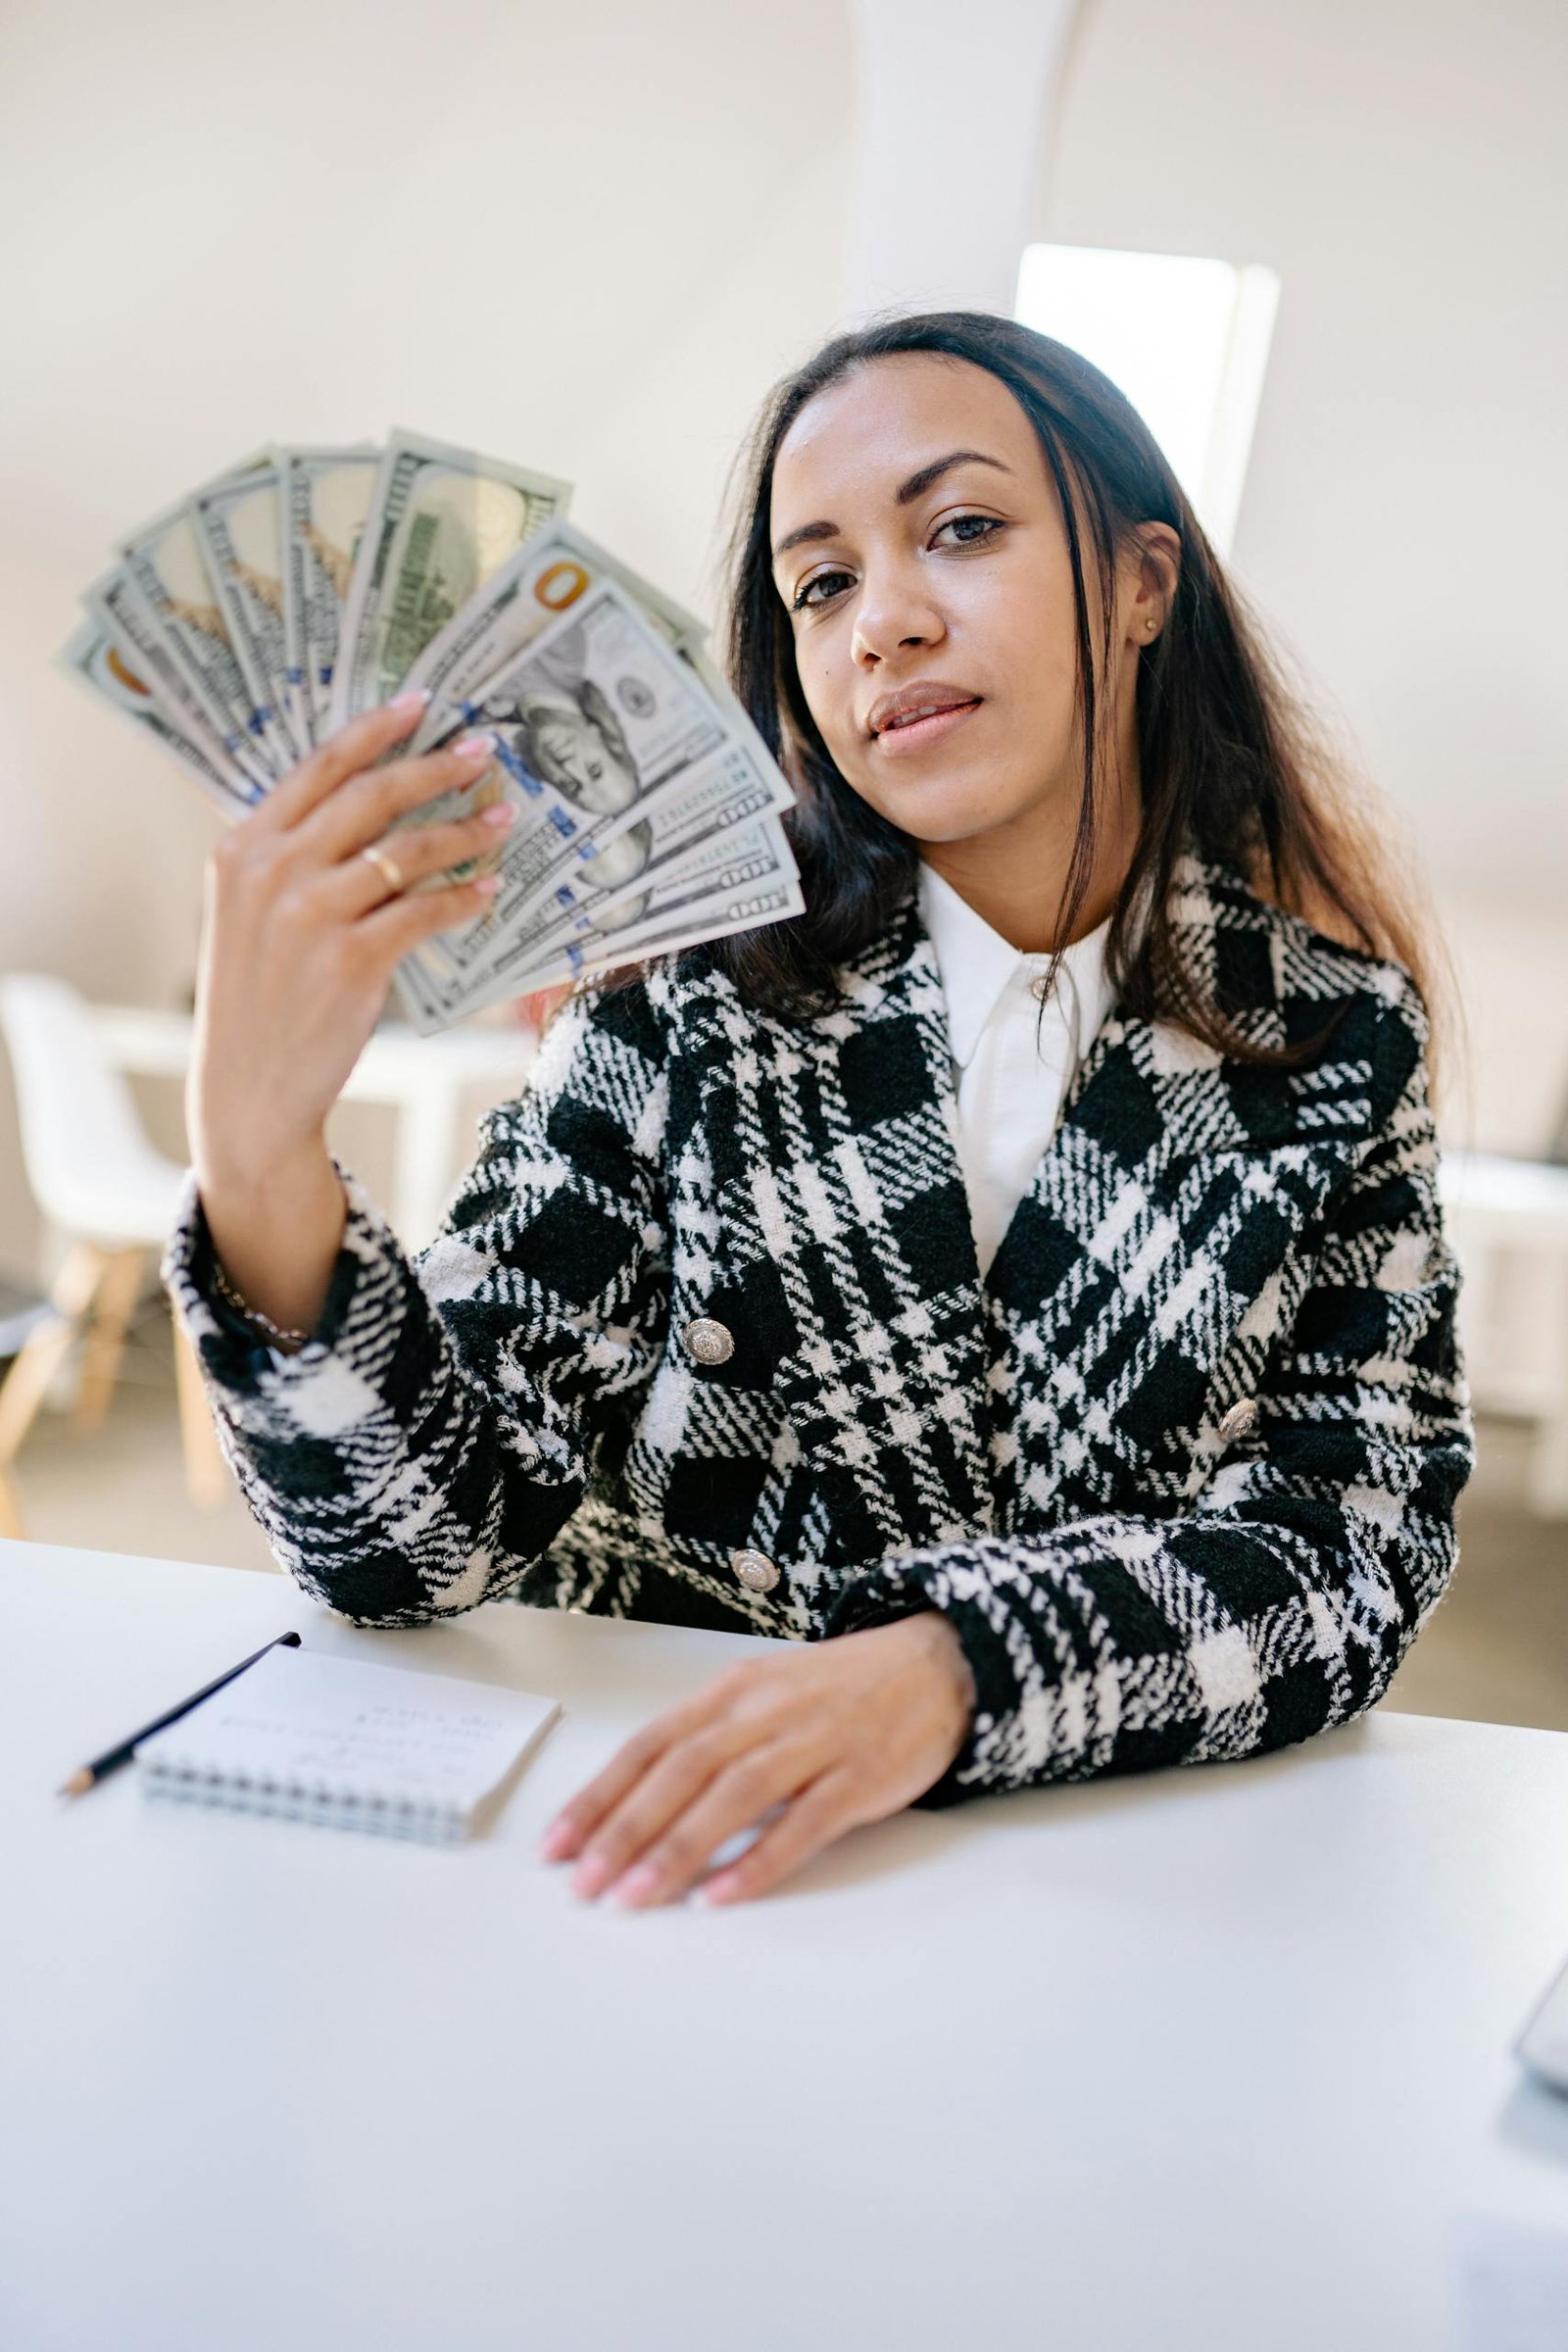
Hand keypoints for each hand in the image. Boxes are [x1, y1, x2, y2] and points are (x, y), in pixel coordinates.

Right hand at [189, 691, 510, 1197]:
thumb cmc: (258, 999)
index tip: (421, 704)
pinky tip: (489, 890)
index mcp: (241, 849)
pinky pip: (426, 911)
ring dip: (465, 830)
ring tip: (503, 819)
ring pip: (408, 850)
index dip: (375, 731)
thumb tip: (368, 808)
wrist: (248, 1088)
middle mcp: (272, 872)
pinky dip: (464, 897)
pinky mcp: (352, 960)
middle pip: (371, 795)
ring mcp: (311, 915)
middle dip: (435, 766)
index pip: (318, 769)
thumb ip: (289, 859)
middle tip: (482, 751)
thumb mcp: (247, 915)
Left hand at [538, 1612, 976, 1908]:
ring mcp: (815, 1740)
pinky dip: (759, 1860)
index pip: (649, 1744)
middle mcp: (766, 1710)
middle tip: (584, 1885)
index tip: (557, 1846)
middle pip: (680, 1770)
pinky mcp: (861, 1773)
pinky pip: (803, 1822)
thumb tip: (639, 1804)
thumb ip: (711, 1740)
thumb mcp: (765, 1694)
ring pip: (732, 1795)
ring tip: (636, 1897)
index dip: (600, 1796)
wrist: (938, 1662)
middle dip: (624, 1831)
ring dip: (678, 1850)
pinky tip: (723, 1894)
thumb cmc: (840, 1689)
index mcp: (732, 1690)